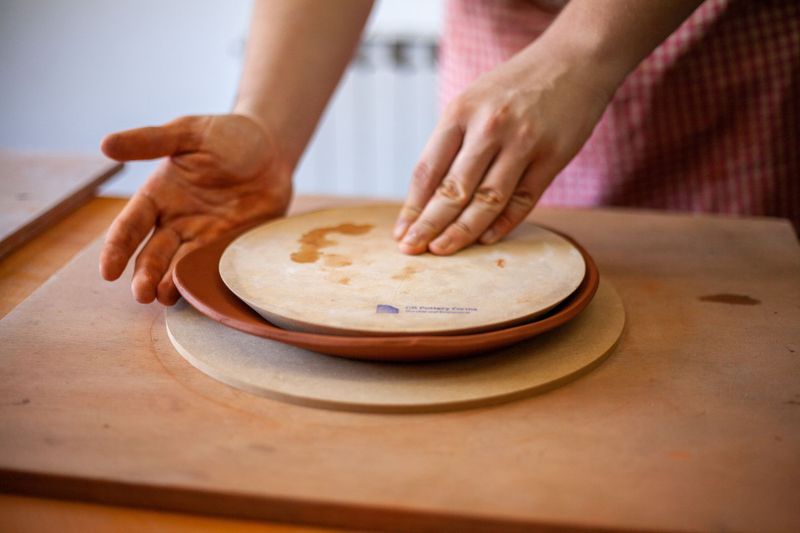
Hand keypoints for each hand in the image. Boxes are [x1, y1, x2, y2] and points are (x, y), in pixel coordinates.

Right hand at [99, 114, 292, 304]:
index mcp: (158, 196)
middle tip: (141, 294)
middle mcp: (176, 222)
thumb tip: (105, 144)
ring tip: (163, 299)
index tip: (107, 272)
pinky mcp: (232, 246)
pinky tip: (200, 295)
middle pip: (154, 254)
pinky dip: (207, 282)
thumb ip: (151, 141)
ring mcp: (204, 237)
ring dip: (170, 285)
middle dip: (145, 275)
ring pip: (181, 267)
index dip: (117, 249)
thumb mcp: (188, 132)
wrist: (271, 149)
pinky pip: (217, 267)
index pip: (130, 226)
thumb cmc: (225, 137)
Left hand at [393, 45, 614, 254]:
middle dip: (428, 225)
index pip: (428, 170)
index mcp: (461, 111)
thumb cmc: (514, 87)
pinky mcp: (552, 157)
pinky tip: (484, 240)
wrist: (574, 61)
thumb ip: (453, 144)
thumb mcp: (473, 100)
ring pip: (486, 201)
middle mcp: (489, 127)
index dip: (413, 207)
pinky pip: (522, 201)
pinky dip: (503, 224)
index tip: (401, 232)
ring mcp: (523, 143)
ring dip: (461, 232)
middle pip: (452, 190)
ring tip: (442, 251)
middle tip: (412, 250)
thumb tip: (427, 197)